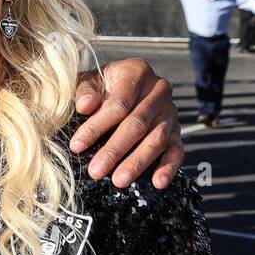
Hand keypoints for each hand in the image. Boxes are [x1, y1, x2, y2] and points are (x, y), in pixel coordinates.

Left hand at [69, 58, 182, 189]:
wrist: (125, 83)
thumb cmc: (102, 84)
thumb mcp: (89, 80)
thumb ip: (84, 91)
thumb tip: (85, 106)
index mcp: (136, 72)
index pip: (118, 104)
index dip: (96, 126)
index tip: (77, 146)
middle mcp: (158, 90)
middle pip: (137, 124)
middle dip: (115, 150)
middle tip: (96, 171)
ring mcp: (170, 111)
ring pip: (156, 139)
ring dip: (138, 162)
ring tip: (119, 181)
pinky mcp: (178, 130)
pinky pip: (177, 150)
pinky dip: (168, 167)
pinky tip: (158, 183)